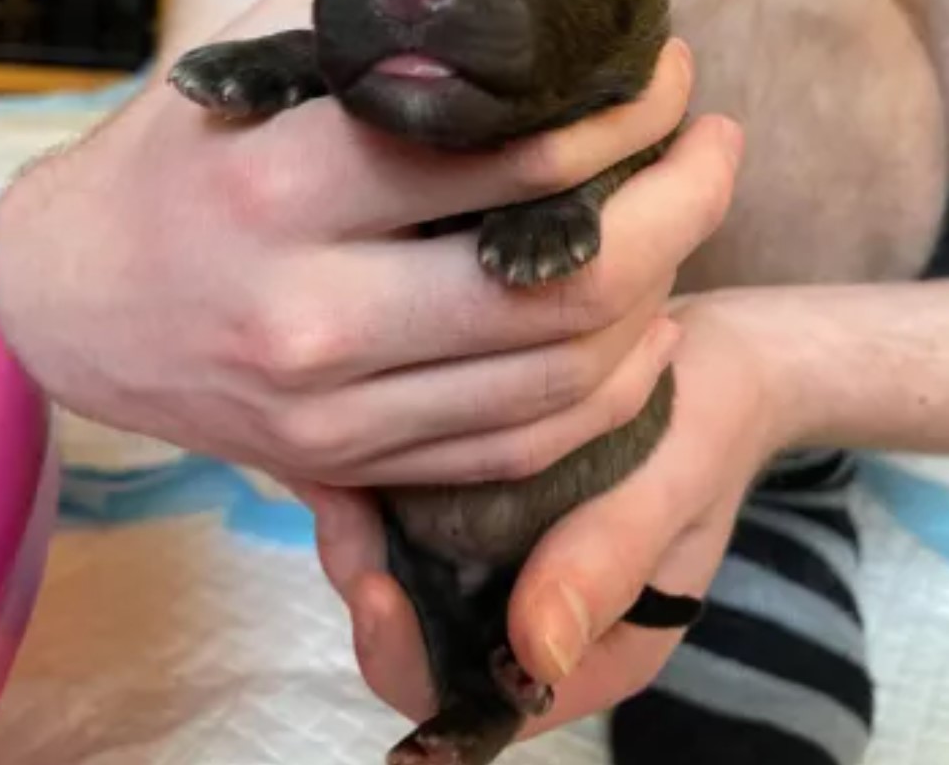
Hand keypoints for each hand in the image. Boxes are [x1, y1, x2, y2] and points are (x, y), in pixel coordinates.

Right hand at [0, 0, 738, 484]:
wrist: (67, 302)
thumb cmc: (164, 163)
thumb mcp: (241, 63)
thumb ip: (361, 25)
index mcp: (283, 187)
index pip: (498, 152)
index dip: (615, 111)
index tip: (662, 71)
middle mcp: (310, 312)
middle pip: (559, 282)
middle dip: (681, 204)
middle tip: (715, 142)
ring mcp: (331, 410)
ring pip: (555, 375)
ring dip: (662, 292)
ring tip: (694, 218)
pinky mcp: (343, 462)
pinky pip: (514, 446)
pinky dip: (604, 391)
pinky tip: (643, 328)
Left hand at [309, 291, 785, 729]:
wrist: (713, 350)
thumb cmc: (708, 417)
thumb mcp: (674, 480)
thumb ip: (614, 558)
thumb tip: (533, 651)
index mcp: (591, 646)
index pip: (478, 697)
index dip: (412, 657)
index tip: (374, 584)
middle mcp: (534, 614)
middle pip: (424, 636)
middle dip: (368, 578)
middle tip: (338, 501)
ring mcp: (504, 556)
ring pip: (407, 572)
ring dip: (361, 528)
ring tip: (334, 461)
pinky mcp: (483, 499)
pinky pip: (413, 514)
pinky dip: (376, 483)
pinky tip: (348, 432)